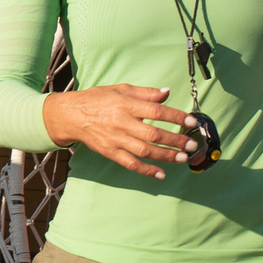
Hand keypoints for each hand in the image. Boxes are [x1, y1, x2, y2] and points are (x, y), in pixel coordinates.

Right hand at [42, 84, 191, 179]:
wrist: (71, 115)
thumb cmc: (97, 99)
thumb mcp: (121, 89)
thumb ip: (145, 93)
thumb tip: (167, 92)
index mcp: (126, 104)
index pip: (157, 111)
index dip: (176, 117)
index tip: (191, 121)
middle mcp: (122, 123)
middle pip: (154, 134)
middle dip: (176, 140)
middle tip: (192, 144)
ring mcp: (116, 140)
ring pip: (145, 151)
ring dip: (166, 156)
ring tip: (183, 158)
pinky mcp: (110, 152)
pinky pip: (131, 164)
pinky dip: (146, 170)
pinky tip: (161, 174)